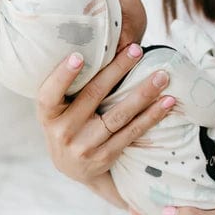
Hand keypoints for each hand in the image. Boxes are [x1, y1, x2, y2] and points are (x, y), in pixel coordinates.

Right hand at [37, 43, 174, 183]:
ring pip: (119, 115)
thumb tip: (98, 46)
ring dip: (143, 93)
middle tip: (136, 50)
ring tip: (161, 76)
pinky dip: (152, 116)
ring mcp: (85, 146)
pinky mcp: (106, 155)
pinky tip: (166, 102)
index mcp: (48, 115)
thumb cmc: (66, 124)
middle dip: (118, 69)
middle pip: (93, 95)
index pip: (50, 94)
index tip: (78, 56)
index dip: (63, 75)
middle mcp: (64, 131)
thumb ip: (68, 87)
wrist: (72, 168)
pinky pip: (132, 131)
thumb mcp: (56, 109)